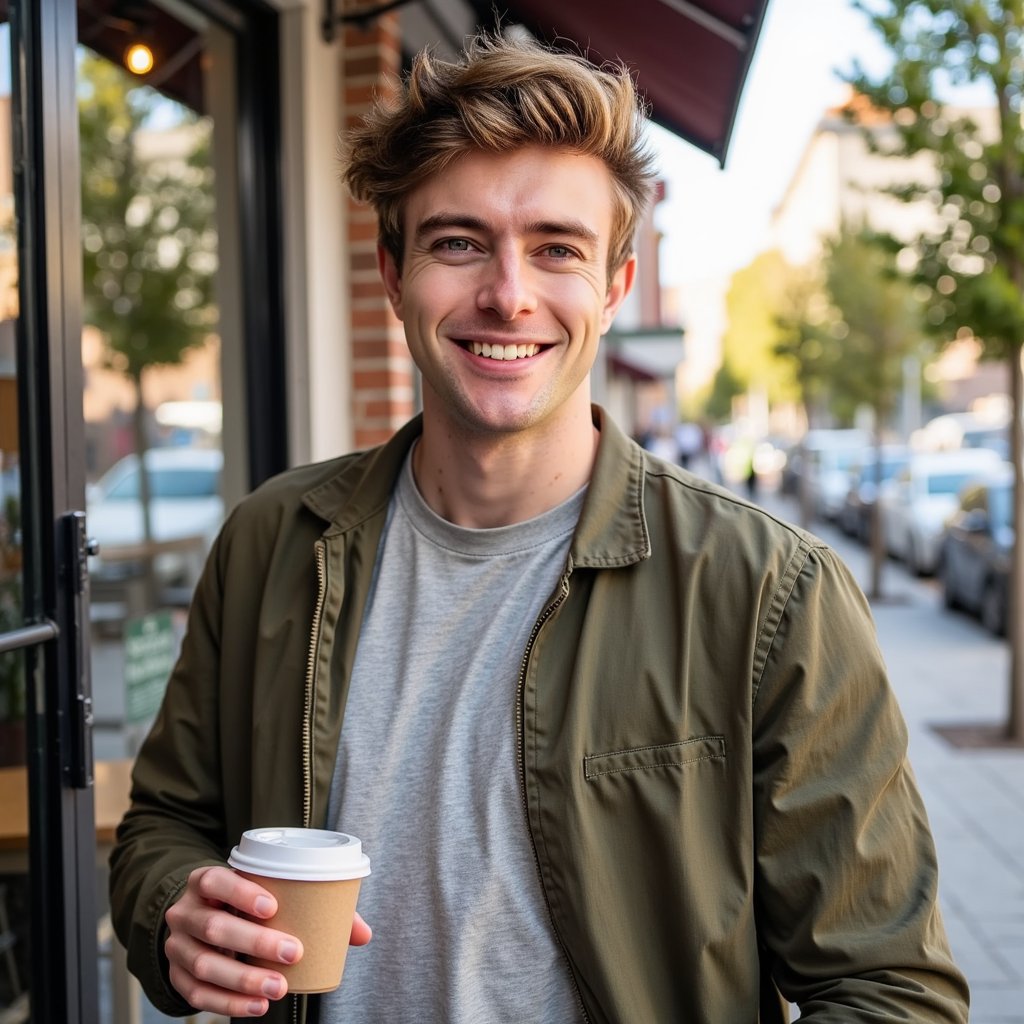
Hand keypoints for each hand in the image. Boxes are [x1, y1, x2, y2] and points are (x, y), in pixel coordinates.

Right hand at [164, 865, 371, 1016]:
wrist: (199, 918)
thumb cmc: (245, 903)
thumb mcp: (265, 893)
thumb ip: (313, 905)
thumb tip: (363, 933)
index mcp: (205, 880)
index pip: (216, 881)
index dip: (242, 893)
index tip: (274, 907)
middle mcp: (185, 911)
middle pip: (214, 927)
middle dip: (255, 943)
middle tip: (293, 953)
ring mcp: (176, 945)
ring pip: (205, 965)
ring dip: (244, 980)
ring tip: (280, 987)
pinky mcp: (176, 975)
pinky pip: (197, 994)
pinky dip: (228, 1003)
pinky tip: (257, 1005)